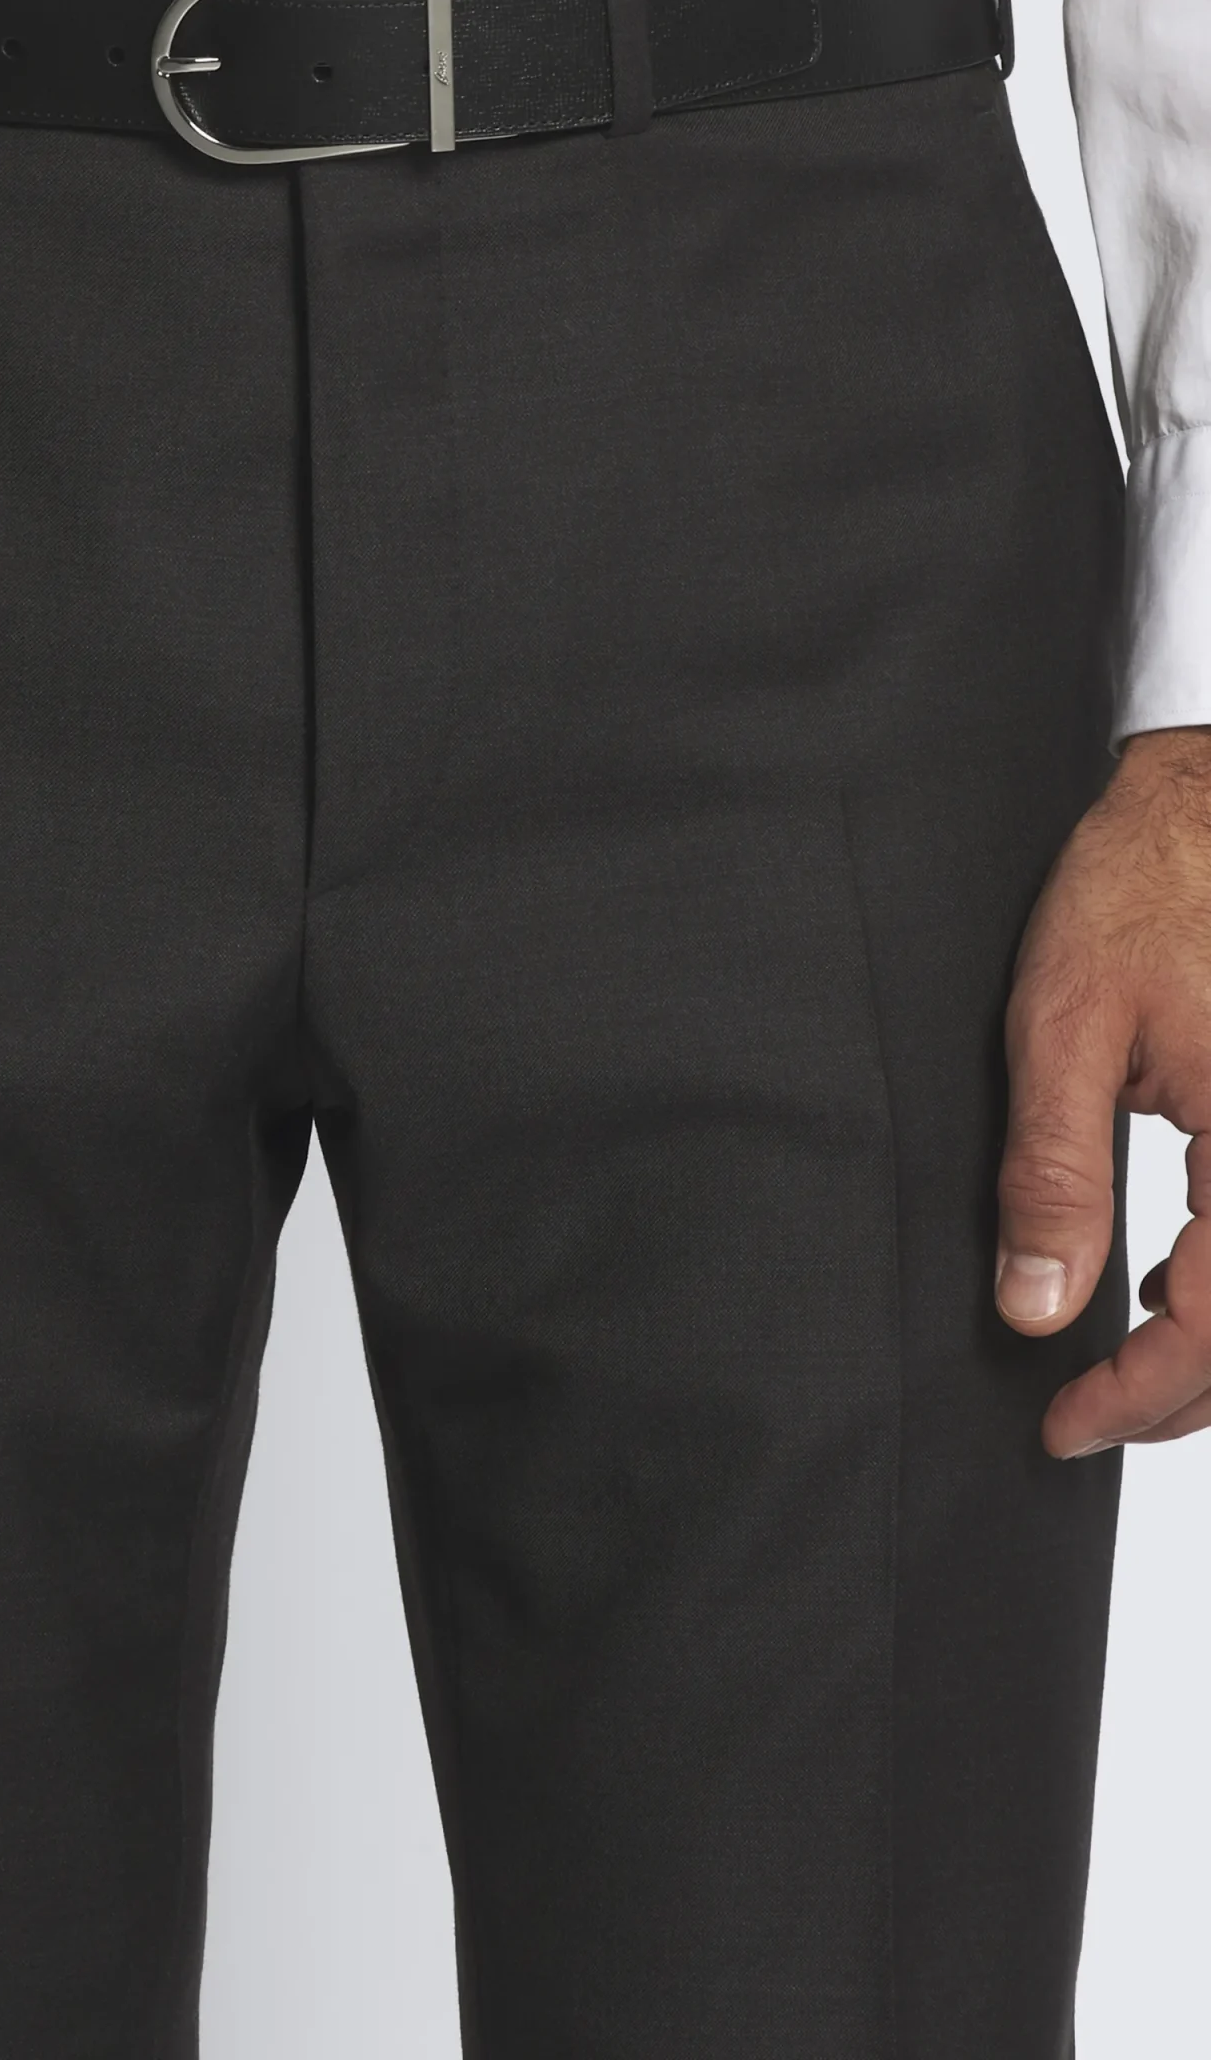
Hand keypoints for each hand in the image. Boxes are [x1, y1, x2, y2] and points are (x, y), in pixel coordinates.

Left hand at [997, 727, 1210, 1454]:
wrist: (1203, 803)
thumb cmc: (1138, 886)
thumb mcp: (1064, 1025)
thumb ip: (1052, 1172)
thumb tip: (1035, 1307)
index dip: (1140, 1396)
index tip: (1063, 1426)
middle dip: (1182, 1395)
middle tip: (1084, 1414)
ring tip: (1120, 1363)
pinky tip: (1165, 1277)